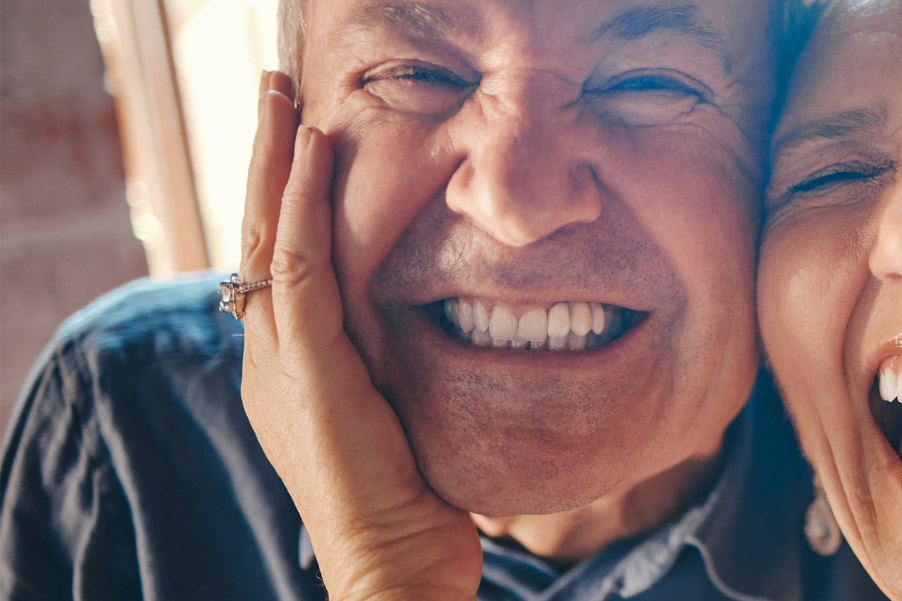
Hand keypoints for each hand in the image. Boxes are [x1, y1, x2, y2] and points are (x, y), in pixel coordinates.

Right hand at [236, 71, 480, 600]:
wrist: (395, 568)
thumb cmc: (412, 504)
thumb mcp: (396, 414)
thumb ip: (390, 366)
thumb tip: (421, 326)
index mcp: (288, 367)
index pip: (277, 261)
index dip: (285, 196)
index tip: (302, 137)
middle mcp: (270, 358)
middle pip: (257, 235)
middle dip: (266, 158)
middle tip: (273, 91)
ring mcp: (282, 362)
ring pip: (267, 237)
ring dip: (277, 159)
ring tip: (282, 97)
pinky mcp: (310, 368)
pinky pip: (299, 266)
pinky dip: (304, 203)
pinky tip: (315, 152)